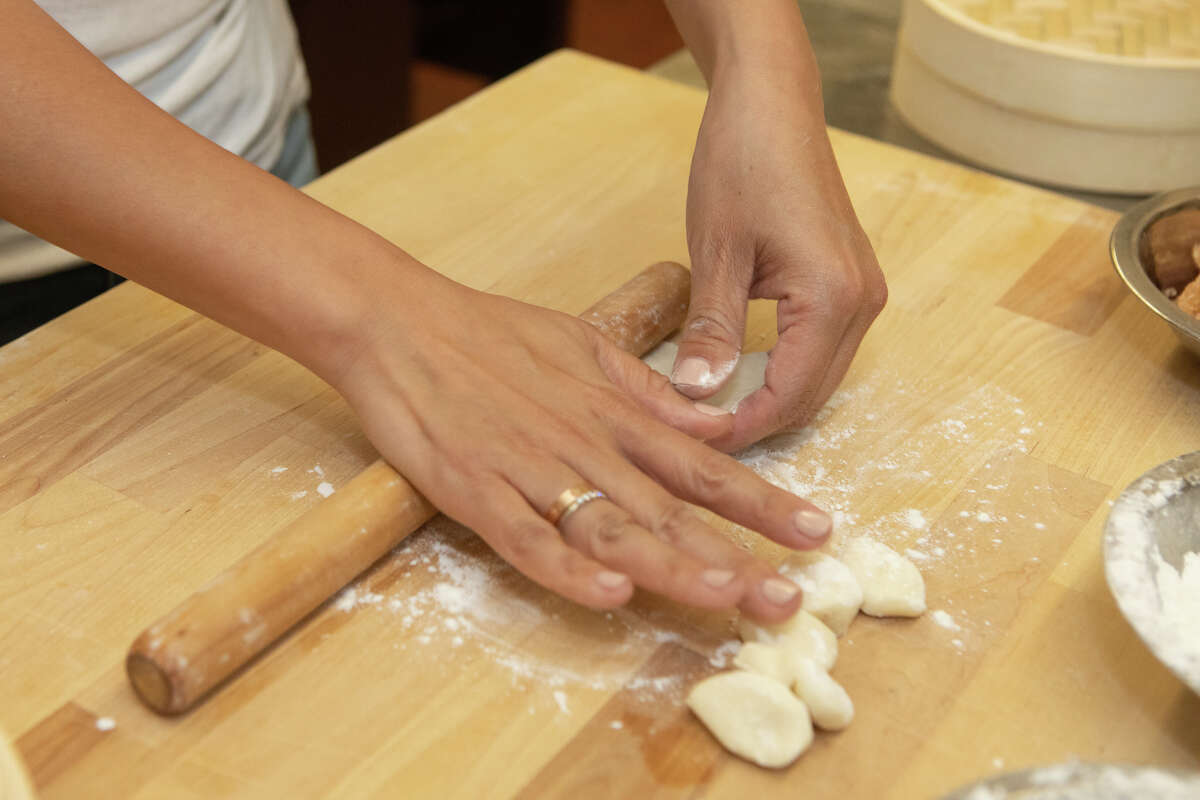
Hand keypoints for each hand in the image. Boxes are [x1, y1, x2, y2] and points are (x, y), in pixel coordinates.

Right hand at [334, 272, 833, 620]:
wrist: (398, 323)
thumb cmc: (490, 333)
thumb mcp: (582, 345)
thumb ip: (647, 391)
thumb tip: (712, 423)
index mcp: (612, 412)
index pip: (703, 467)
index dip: (762, 502)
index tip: (817, 531)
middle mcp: (584, 445)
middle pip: (670, 511)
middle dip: (736, 556)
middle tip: (792, 599)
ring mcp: (530, 471)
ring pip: (611, 530)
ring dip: (672, 567)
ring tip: (728, 598)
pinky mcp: (475, 493)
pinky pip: (526, 540)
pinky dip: (567, 570)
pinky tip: (609, 598)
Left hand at [670, 66, 886, 450]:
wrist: (772, 102)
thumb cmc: (743, 162)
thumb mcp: (717, 252)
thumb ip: (713, 330)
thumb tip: (697, 395)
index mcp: (833, 299)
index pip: (788, 397)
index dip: (740, 428)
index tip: (691, 441)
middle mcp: (863, 303)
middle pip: (810, 397)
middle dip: (755, 422)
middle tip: (695, 433)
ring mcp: (863, 293)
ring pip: (818, 378)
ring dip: (770, 400)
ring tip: (712, 409)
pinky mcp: (852, 283)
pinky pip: (822, 350)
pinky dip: (784, 372)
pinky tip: (743, 373)